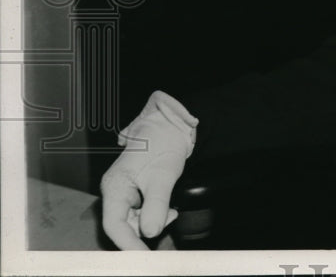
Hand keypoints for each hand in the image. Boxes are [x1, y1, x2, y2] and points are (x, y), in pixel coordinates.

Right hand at [100, 91, 197, 249]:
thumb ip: (156, 205)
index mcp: (114, 186)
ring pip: (134, 221)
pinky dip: (155, 214)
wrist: (171, 128)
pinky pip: (142, 213)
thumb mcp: (163, 176)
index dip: (128, 244)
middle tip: (167, 222)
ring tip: (170, 209)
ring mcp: (125, 193)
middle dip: (145, 230)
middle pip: (124, 225)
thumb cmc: (163, 145)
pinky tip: (167, 207)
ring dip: (153, 221)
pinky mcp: (136, 193)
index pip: (114, 224)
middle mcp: (115, 191)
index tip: (143, 257)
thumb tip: (149, 232)